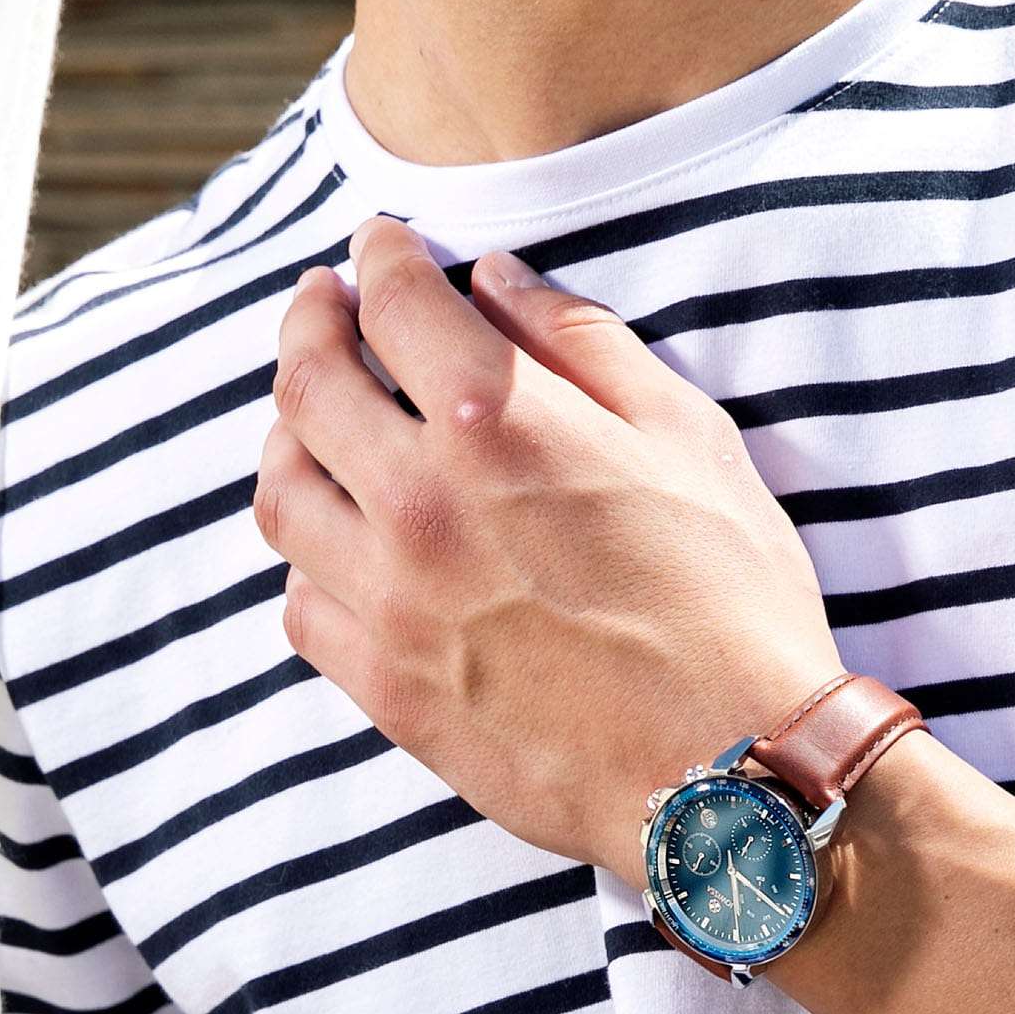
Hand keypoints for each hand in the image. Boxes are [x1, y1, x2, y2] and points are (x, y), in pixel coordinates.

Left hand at [254, 217, 846, 889]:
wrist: (730, 768)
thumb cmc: (732, 602)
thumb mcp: (689, 439)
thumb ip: (584, 346)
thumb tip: (500, 282)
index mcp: (495, 420)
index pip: (395, 303)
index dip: (381, 257)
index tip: (380, 245)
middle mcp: (417, 502)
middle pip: (308, 385)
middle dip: (310, 325)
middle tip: (324, 306)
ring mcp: (388, 601)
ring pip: (283, 495)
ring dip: (286, 438)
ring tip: (310, 421)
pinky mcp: (387, 688)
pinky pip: (301, 606)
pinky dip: (308, 559)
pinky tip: (339, 547)